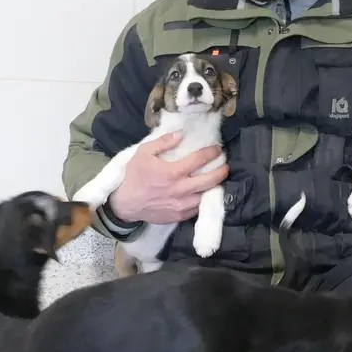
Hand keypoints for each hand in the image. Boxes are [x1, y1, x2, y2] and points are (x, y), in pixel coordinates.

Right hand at [109, 132, 228, 224]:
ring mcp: (182, 205)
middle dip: (222, 171)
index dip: (212, 153)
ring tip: (217, 180)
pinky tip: (205, 193)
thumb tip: (180, 135)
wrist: (126, 204)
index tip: (218, 149)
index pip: (200, 160)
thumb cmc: (134, 177)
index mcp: (173, 172)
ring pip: (207, 196)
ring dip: (215, 187)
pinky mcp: (180, 216)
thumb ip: (162, 142)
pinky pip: (198, 208)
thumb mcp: (143, 153)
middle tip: (225, 165)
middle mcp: (181, 189)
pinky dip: (203, 200)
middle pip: (210, 180)